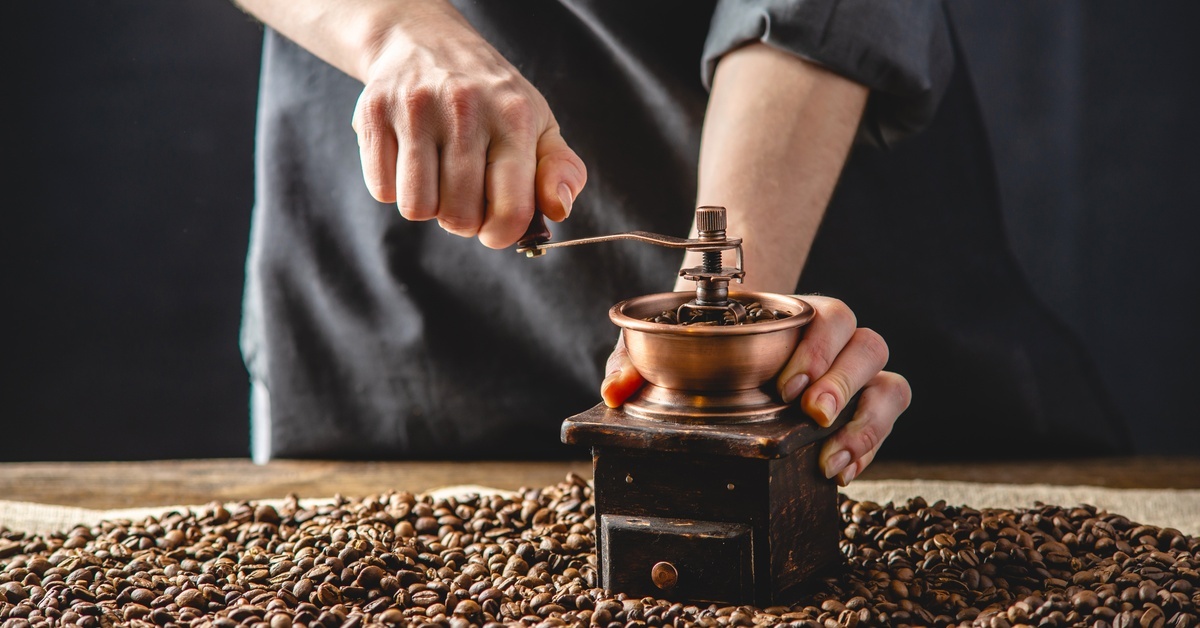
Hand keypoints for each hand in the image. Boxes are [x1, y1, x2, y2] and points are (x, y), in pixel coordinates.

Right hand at [351, 2, 585, 247]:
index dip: (501, 234)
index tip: (495, 227)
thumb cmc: (491, 99)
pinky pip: (381, 190)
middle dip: (462, 219)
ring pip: (416, 207)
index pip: (509, 207)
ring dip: (428, 206)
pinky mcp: (374, 113)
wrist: (425, 42)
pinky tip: (410, 161)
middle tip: (464, 193)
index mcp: (514, 116)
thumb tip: (558, 209)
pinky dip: (395, 188)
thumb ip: (561, 171)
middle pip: (458, 215)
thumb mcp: (538, 125)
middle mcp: (465, 108)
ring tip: (437, 176)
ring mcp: (415, 108)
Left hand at [601, 295, 910, 484]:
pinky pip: (886, 417)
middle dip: (841, 379)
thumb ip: (636, 362)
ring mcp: (852, 379)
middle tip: (810, 412)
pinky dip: (871, 443)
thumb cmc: (705, 358)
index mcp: (793, 318)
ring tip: (829, 449)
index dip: (815, 346)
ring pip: (889, 381)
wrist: (729, 376)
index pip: (825, 314)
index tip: (787, 384)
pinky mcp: (862, 413)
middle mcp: (832, 344)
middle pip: (866, 342)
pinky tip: (840, 469)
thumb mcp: (666, 354)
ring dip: (864, 417)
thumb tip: (615, 390)